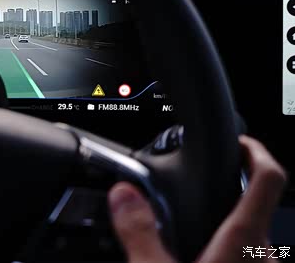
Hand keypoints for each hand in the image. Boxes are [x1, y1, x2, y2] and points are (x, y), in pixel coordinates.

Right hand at [108, 135, 286, 262]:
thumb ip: (139, 231)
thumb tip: (124, 194)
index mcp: (244, 242)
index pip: (267, 178)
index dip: (255, 150)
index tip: (238, 141)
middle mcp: (263, 255)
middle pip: (255, 203)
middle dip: (226, 190)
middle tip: (199, 183)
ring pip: (250, 234)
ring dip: (223, 223)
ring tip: (190, 224)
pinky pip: (245, 258)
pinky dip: (224, 248)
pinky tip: (195, 256)